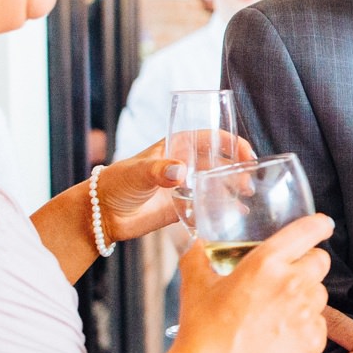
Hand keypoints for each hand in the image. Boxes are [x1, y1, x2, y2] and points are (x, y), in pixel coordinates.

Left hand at [94, 136, 257, 242]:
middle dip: (238, 169)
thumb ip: (158, 170)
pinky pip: (209, 206)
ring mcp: (186, 187)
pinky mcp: (184, 207)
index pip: (212, 138)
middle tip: (248, 182)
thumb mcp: (138, 172)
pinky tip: (237, 214)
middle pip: (220, 162)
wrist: (103, 214)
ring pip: (218, 184)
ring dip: (234, 189)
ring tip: (247, 197)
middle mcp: (185, 164)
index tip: (247, 154)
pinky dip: (224, 209)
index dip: (232, 143)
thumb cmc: (117, 183)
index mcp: (177, 146)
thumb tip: (180, 171)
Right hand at [165, 211, 330, 352]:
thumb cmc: (202, 331)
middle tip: (286, 279)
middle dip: (307, 264)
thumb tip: (197, 242)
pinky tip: (280, 335)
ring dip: (306, 297)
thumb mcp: (195, 284)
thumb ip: (198, 255)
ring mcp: (305, 314)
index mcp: (266, 263)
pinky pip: (320, 324)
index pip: (309, 230)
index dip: (319, 225)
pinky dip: (306, 327)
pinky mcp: (313, 341)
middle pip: (321, 261)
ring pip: (321, 293)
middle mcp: (292, 284)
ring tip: (277, 312)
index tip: (322, 225)